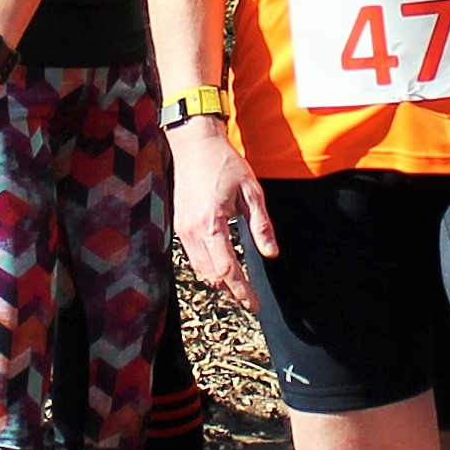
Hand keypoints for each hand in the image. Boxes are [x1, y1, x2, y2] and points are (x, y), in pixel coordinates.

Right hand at [169, 111, 276, 296]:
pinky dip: (208, 267)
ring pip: (200, 268)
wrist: (195, 144)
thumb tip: (271, 253)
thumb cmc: (225, 164)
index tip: (254, 304)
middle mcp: (192, 231)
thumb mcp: (251, 192)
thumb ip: (261, 226)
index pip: (226, 270)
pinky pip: (193, 255)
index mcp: (211, 224)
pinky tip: (222, 266)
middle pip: (211, 275)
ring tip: (238, 288)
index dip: (241, 291)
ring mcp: (182, 229)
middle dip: (231, 291)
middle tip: (249, 300)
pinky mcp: (179, 224)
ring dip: (218, 281)